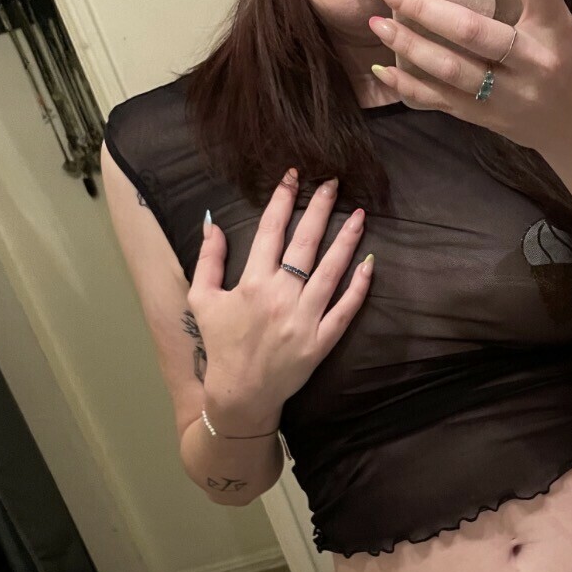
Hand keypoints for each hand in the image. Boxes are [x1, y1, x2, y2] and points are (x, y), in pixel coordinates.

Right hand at [188, 174, 371, 431]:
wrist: (240, 394)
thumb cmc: (222, 345)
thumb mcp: (202, 300)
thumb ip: (208, 260)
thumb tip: (212, 222)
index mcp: (252, 283)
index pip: (271, 231)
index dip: (283, 200)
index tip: (295, 177)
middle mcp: (281, 297)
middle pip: (305, 244)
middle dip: (321, 209)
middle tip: (335, 183)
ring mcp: (304, 319)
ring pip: (330, 271)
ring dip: (346, 241)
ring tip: (360, 215)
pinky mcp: (321, 341)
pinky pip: (344, 310)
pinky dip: (358, 287)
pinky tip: (369, 264)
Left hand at [368, 0, 571, 158]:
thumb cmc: (571, 66)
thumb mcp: (561, 26)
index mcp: (556, 26)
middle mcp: (534, 61)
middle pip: (472, 30)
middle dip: (423, 7)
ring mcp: (510, 95)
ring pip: (451, 68)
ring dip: (409, 44)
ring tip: (381, 22)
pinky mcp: (489, 118)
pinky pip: (442, 101)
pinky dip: (409, 85)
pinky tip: (386, 67)